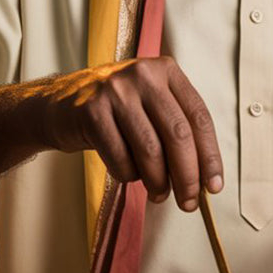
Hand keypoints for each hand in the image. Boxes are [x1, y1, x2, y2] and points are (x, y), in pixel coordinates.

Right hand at [39, 56, 222, 209]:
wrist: (57, 105)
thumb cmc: (115, 112)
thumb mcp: (150, 104)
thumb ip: (177, 130)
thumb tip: (205, 178)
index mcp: (166, 70)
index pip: (199, 117)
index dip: (210, 155)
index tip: (214, 186)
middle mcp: (143, 75)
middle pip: (178, 134)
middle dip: (188, 176)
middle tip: (189, 202)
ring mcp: (115, 91)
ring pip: (150, 149)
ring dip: (159, 182)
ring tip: (159, 195)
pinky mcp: (91, 111)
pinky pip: (120, 158)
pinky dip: (128, 175)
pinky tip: (128, 174)